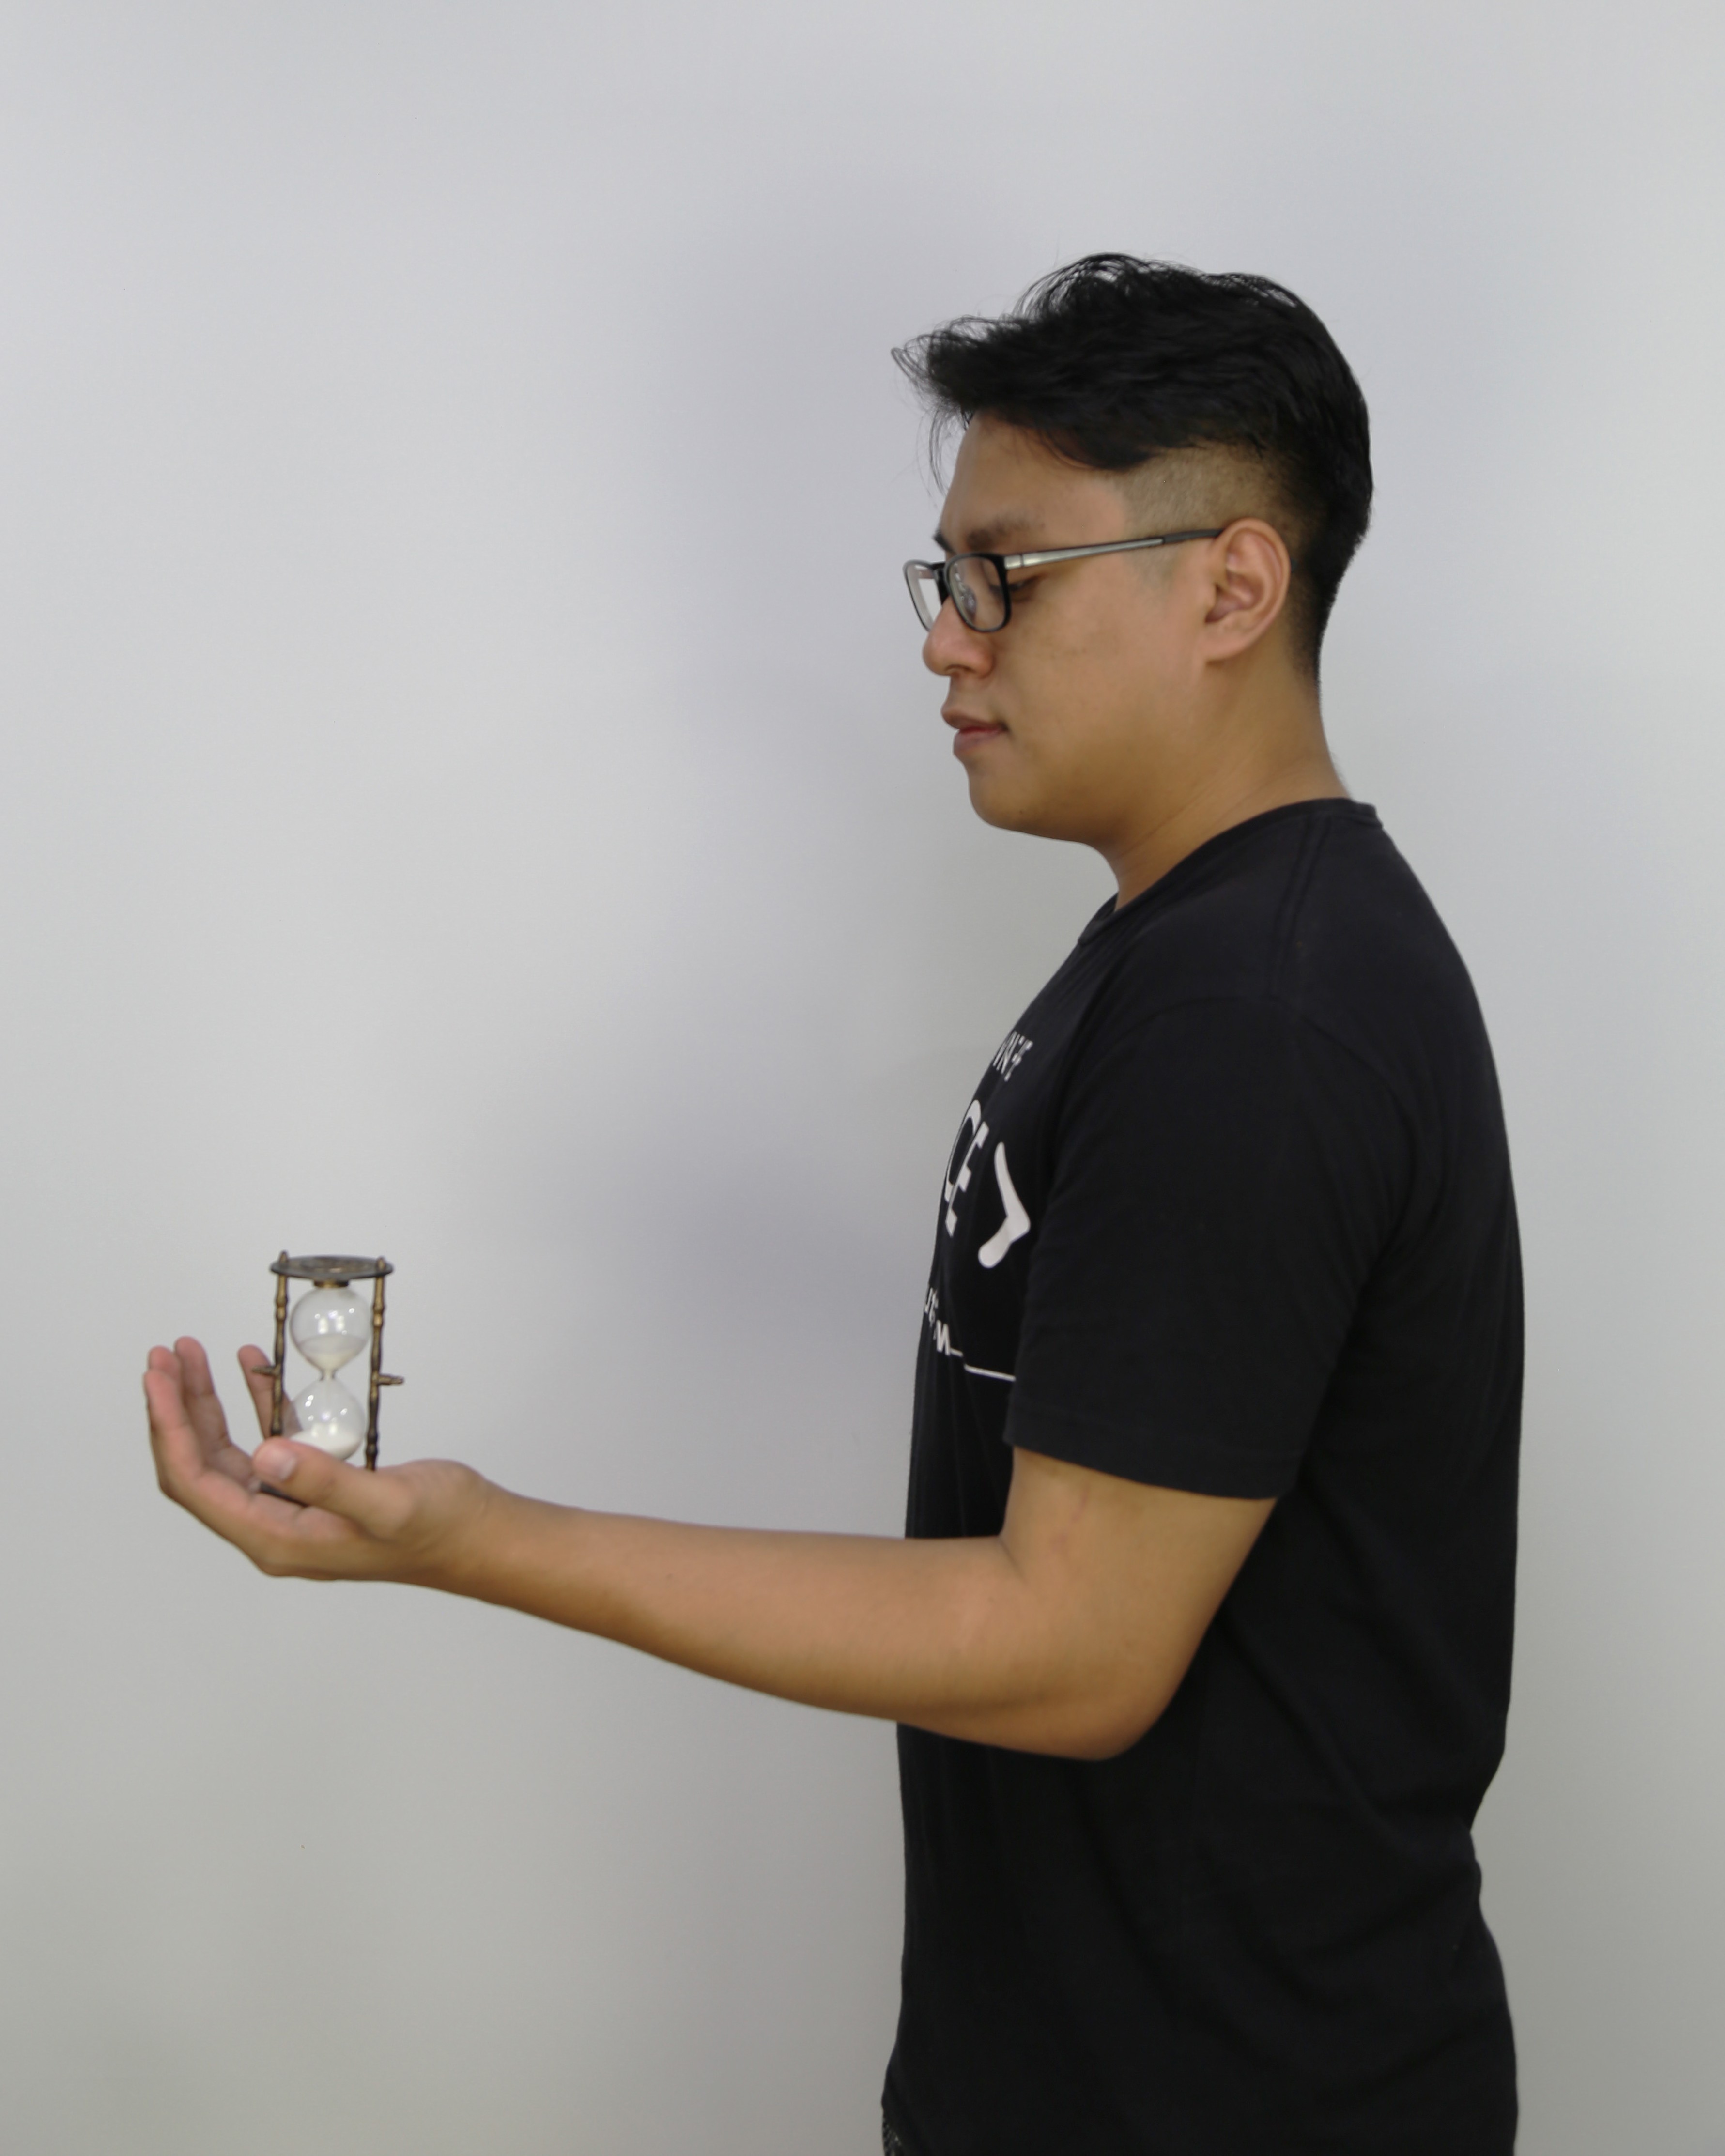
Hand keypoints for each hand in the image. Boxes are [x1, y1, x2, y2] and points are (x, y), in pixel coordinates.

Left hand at [145, 1336, 493, 1586]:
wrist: (477, 1536)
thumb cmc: (439, 1528)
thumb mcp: (385, 1502)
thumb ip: (324, 1481)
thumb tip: (265, 1455)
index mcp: (277, 1539)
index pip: (197, 1482)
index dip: (170, 1428)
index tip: (159, 1379)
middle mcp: (274, 1527)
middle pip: (201, 1465)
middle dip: (176, 1409)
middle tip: (166, 1356)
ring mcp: (291, 1509)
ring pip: (227, 1452)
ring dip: (206, 1404)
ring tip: (192, 1356)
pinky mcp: (312, 1489)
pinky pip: (267, 1444)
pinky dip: (253, 1404)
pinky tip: (250, 1369)